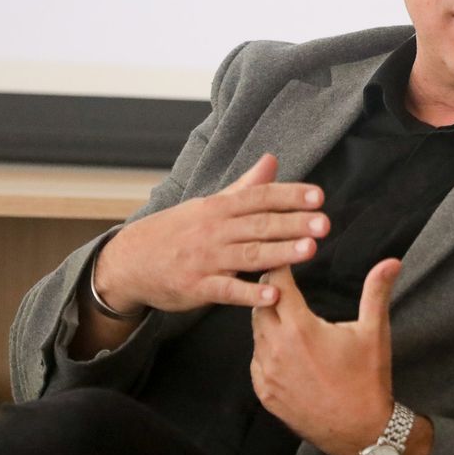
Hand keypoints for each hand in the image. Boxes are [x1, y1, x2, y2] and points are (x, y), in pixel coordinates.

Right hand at [93, 154, 328, 314]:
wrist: (129, 261)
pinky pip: (226, 290)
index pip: (259, 197)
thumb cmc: (176, 231)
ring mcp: (205, 259)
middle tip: (324, 223)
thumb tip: (273, 160)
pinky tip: (273, 294)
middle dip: (293, 223)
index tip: (318, 196)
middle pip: (259, 224)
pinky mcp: (197, 287)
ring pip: (248, 254)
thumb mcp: (209, 204)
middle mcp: (214, 230)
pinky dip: (249, 292)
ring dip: (280, 252)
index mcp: (219, 207)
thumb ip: (245, 186)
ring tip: (309, 250)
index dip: (289, 195)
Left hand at [250, 259, 401, 454]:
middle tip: (286, 284)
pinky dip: (266, 348)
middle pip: (261, 306)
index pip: (276, 285)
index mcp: (300, 329)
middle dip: (272, 293)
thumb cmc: (368, 380)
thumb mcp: (374, 332)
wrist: (361, 432)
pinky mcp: (265, 393)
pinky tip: (284, 347)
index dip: (280, 268)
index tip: (285, 259)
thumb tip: (392, 261)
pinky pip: (257, 360)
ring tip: (286, 313)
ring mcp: (267, 374)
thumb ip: (376, 291)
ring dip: (268, 320)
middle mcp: (276, 349)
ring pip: (256, 333)